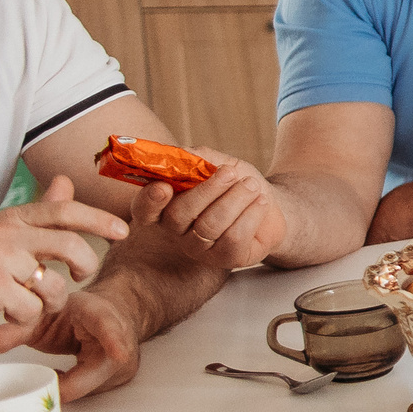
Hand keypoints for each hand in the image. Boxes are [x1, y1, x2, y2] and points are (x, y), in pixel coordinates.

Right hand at [0, 179, 128, 335]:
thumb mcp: (9, 235)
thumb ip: (41, 216)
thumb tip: (64, 181)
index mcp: (13, 218)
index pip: (64, 211)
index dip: (98, 219)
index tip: (123, 231)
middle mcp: (5, 233)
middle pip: (71, 245)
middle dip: (85, 265)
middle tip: (79, 276)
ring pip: (54, 284)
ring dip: (49, 303)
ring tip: (29, 302)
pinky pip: (31, 309)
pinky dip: (25, 319)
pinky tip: (6, 313)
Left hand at [0, 287, 145, 400]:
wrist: (117, 312)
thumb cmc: (83, 312)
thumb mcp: (48, 314)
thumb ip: (17, 329)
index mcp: (105, 317)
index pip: (111, 329)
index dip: (115, 342)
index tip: (120, 353)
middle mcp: (123, 342)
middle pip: (92, 373)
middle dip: (61, 384)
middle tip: (35, 382)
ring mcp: (126, 362)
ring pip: (89, 387)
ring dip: (64, 387)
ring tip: (50, 373)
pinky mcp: (121, 377)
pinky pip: (91, 391)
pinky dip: (71, 387)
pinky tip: (61, 376)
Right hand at [134, 150, 283, 269]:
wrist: (268, 203)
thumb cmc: (235, 183)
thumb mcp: (218, 163)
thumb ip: (198, 158)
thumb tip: (180, 153)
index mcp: (166, 206)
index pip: (144, 208)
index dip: (149, 199)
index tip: (163, 187)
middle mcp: (176, 231)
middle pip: (179, 214)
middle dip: (208, 190)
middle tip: (231, 173)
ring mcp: (200, 248)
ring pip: (209, 226)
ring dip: (235, 199)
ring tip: (252, 185)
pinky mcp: (226, 259)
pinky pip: (234, 238)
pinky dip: (251, 214)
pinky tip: (260, 202)